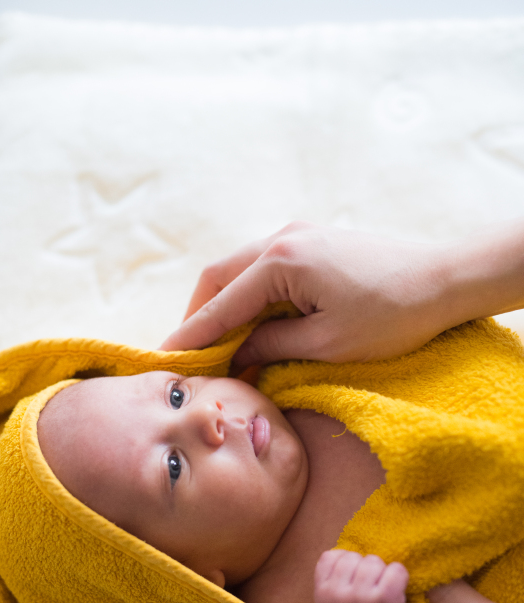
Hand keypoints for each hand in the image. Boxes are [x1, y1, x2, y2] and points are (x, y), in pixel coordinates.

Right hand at [161, 221, 454, 363]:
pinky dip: (248, 294)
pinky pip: (264, 267)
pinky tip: (251, 320)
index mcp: (282, 262)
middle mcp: (283, 237)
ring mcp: (298, 234)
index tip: (165, 359)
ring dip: (223, 303)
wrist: (445, 279)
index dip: (192, 336)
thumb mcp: (326, 344)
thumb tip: (237, 352)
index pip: (221, 304)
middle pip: (219, 276)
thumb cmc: (392, 314)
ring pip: (239, 269)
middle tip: (190, 353)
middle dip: (200, 315)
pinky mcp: (312, 241)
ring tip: (216, 342)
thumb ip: (271, 345)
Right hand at [314, 550, 407, 602]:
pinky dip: (400, 577)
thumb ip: (331, 578)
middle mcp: (338, 594)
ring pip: (375, 561)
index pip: (331, 556)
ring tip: (382, 592)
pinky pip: (396, 568)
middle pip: (355, 557)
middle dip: (366, 569)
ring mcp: (361, 596)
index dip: (346, 564)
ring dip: (383, 573)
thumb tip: (347, 548)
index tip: (354, 581)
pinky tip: (396, 593)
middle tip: (371, 590)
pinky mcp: (385, 599)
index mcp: (321, 593)